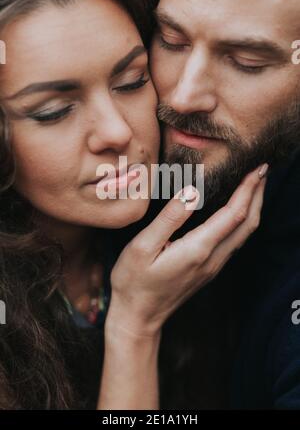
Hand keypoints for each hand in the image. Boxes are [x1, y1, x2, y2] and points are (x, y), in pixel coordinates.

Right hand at [105, 164, 267, 338]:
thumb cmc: (134, 281)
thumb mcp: (143, 246)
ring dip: (254, 207)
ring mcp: (213, 266)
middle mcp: (212, 259)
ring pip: (244, 234)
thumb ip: (170, 218)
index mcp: (198, 249)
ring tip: (255, 185)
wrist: (138, 316)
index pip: (234, 214)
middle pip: (248, 224)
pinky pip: (235, 241)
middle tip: (263, 170)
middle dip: (258, 195)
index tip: (257, 168)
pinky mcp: (209, 269)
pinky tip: (237, 210)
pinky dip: (243, 220)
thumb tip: (193, 192)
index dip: (248, 189)